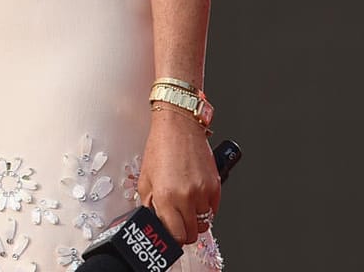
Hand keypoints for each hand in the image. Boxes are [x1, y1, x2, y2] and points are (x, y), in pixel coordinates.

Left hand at [136, 110, 219, 245]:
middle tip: (177, 222)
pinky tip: (194, 196)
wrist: (179, 126)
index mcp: (167, 196)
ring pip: (204, 222)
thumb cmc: (161, 147)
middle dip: (184, 231)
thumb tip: (155, 219)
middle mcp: (187, 196)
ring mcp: (204, 192)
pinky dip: (205, 208)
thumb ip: (150, 203)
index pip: (175, 234)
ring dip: (195, 218)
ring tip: (185, 204)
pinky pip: (213, 209)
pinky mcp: (216, 186)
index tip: (169, 233)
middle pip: (192, 233)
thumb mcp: (146, 178)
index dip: (172, 237)